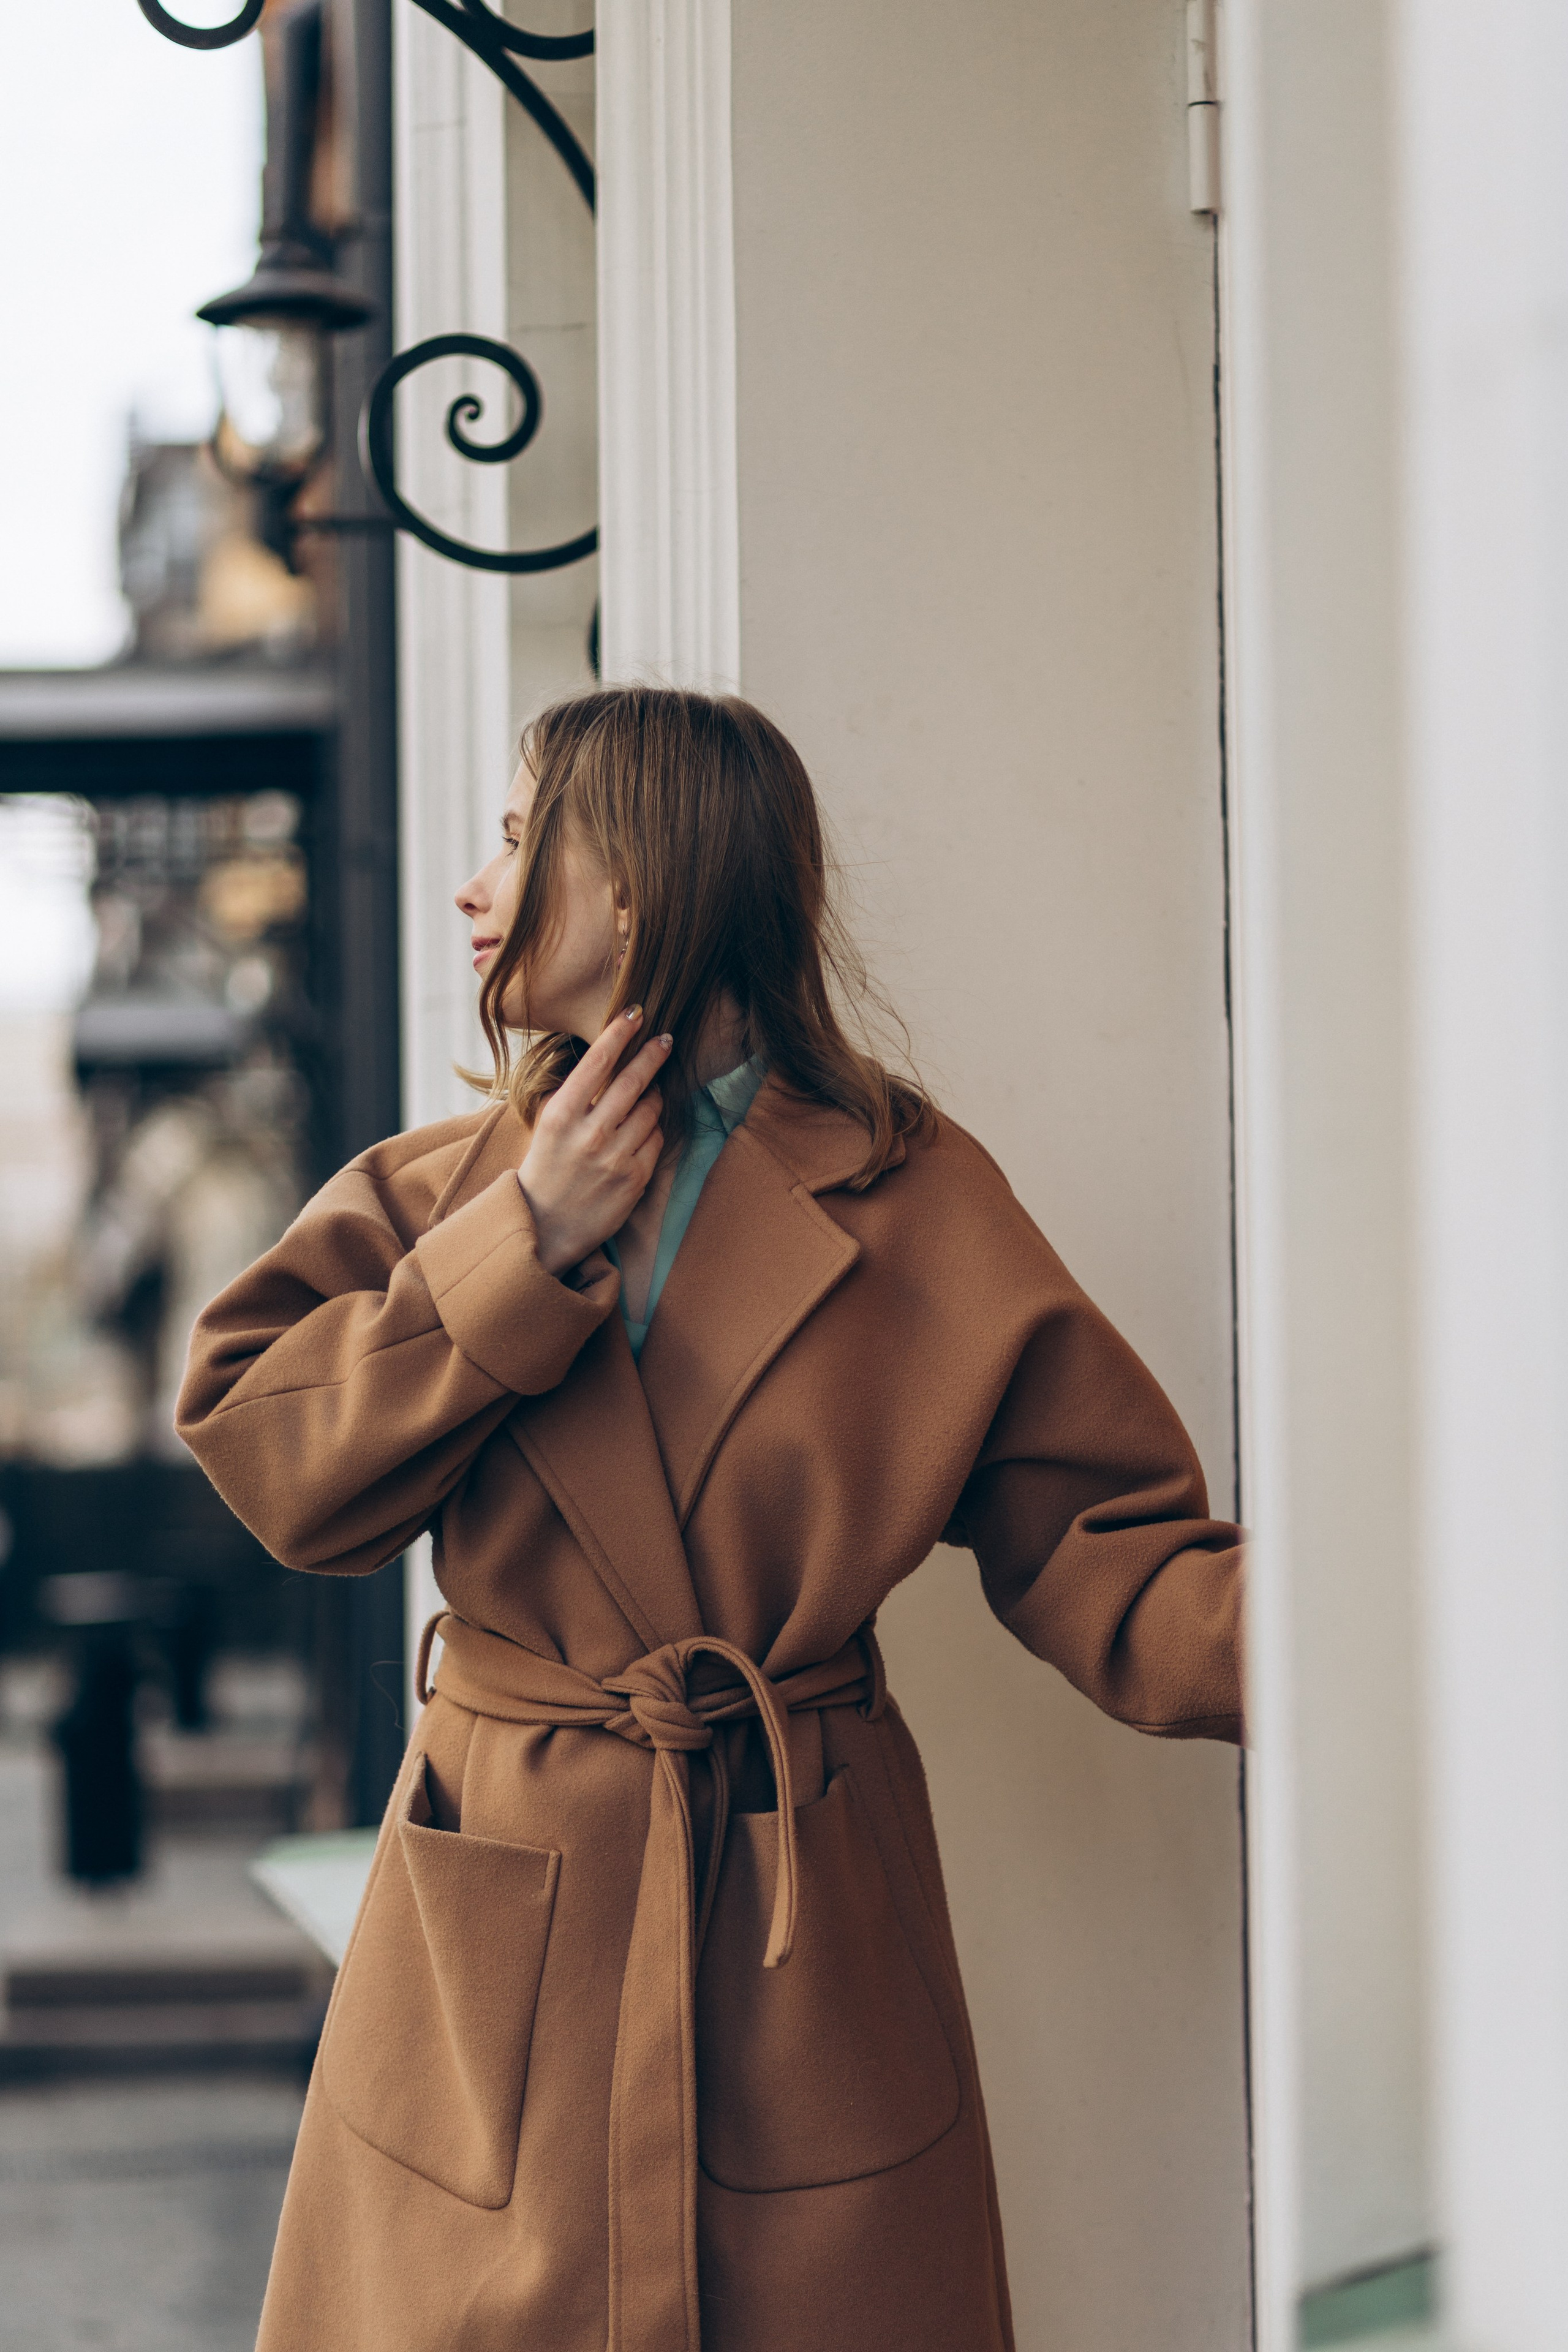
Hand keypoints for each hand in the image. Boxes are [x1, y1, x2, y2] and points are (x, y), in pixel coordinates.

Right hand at [517, 1008, 670, 1275]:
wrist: (544, 1226)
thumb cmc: (547, 1168)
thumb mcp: (549, 1126)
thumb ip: (577, 1096)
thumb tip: (610, 1059)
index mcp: (561, 1114)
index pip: (597, 1062)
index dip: (619, 1033)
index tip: (637, 1012)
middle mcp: (589, 1134)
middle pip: (633, 1081)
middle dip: (653, 1054)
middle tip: (665, 1039)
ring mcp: (615, 1158)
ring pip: (651, 1110)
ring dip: (655, 1095)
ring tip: (650, 1091)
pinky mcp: (635, 1179)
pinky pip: (656, 1139)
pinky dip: (654, 1128)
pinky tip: (645, 1127)